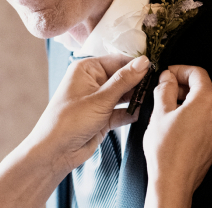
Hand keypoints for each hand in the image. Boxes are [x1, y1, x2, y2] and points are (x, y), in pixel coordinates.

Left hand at [27, 54, 149, 176]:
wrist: (55, 151)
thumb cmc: (69, 121)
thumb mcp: (100, 99)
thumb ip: (124, 80)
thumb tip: (143, 62)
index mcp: (87, 69)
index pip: (117, 61)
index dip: (136, 65)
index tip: (155, 69)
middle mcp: (92, 82)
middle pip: (122, 77)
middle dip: (138, 83)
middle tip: (156, 87)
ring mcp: (98, 100)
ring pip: (123, 95)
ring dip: (135, 99)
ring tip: (152, 100)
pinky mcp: (102, 117)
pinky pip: (121, 111)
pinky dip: (130, 113)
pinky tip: (141, 114)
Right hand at [143, 65, 211, 207]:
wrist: (173, 182)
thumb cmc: (167, 151)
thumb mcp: (160, 111)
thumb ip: (165, 88)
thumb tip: (168, 78)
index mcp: (208, 101)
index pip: (198, 73)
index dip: (180, 69)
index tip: (168, 74)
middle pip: (203, 88)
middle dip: (183, 86)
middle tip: (165, 89)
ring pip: (206, 105)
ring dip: (188, 101)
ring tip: (168, 107)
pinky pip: (208, 120)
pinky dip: (194, 115)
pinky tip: (177, 123)